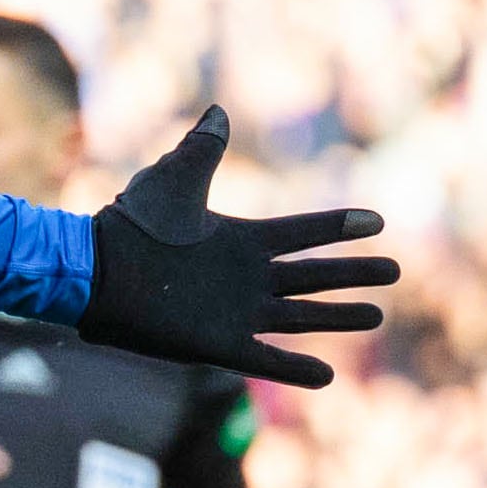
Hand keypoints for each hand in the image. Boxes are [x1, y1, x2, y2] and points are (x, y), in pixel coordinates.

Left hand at [78, 107, 398, 388]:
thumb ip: (202, 150)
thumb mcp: (173, 182)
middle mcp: (244, 277)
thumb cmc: (130, 225)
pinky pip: (265, 360)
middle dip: (353, 274)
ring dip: (338, 317)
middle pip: (313, 276)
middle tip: (394, 271)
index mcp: (240, 240)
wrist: (92, 271)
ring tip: (374, 315)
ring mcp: (234, 312)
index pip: (302, 232)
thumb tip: (218, 112)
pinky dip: (295, 369)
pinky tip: (327, 375)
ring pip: (300, 316)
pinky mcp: (216, 344)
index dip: (338, 227)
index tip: (377, 220)